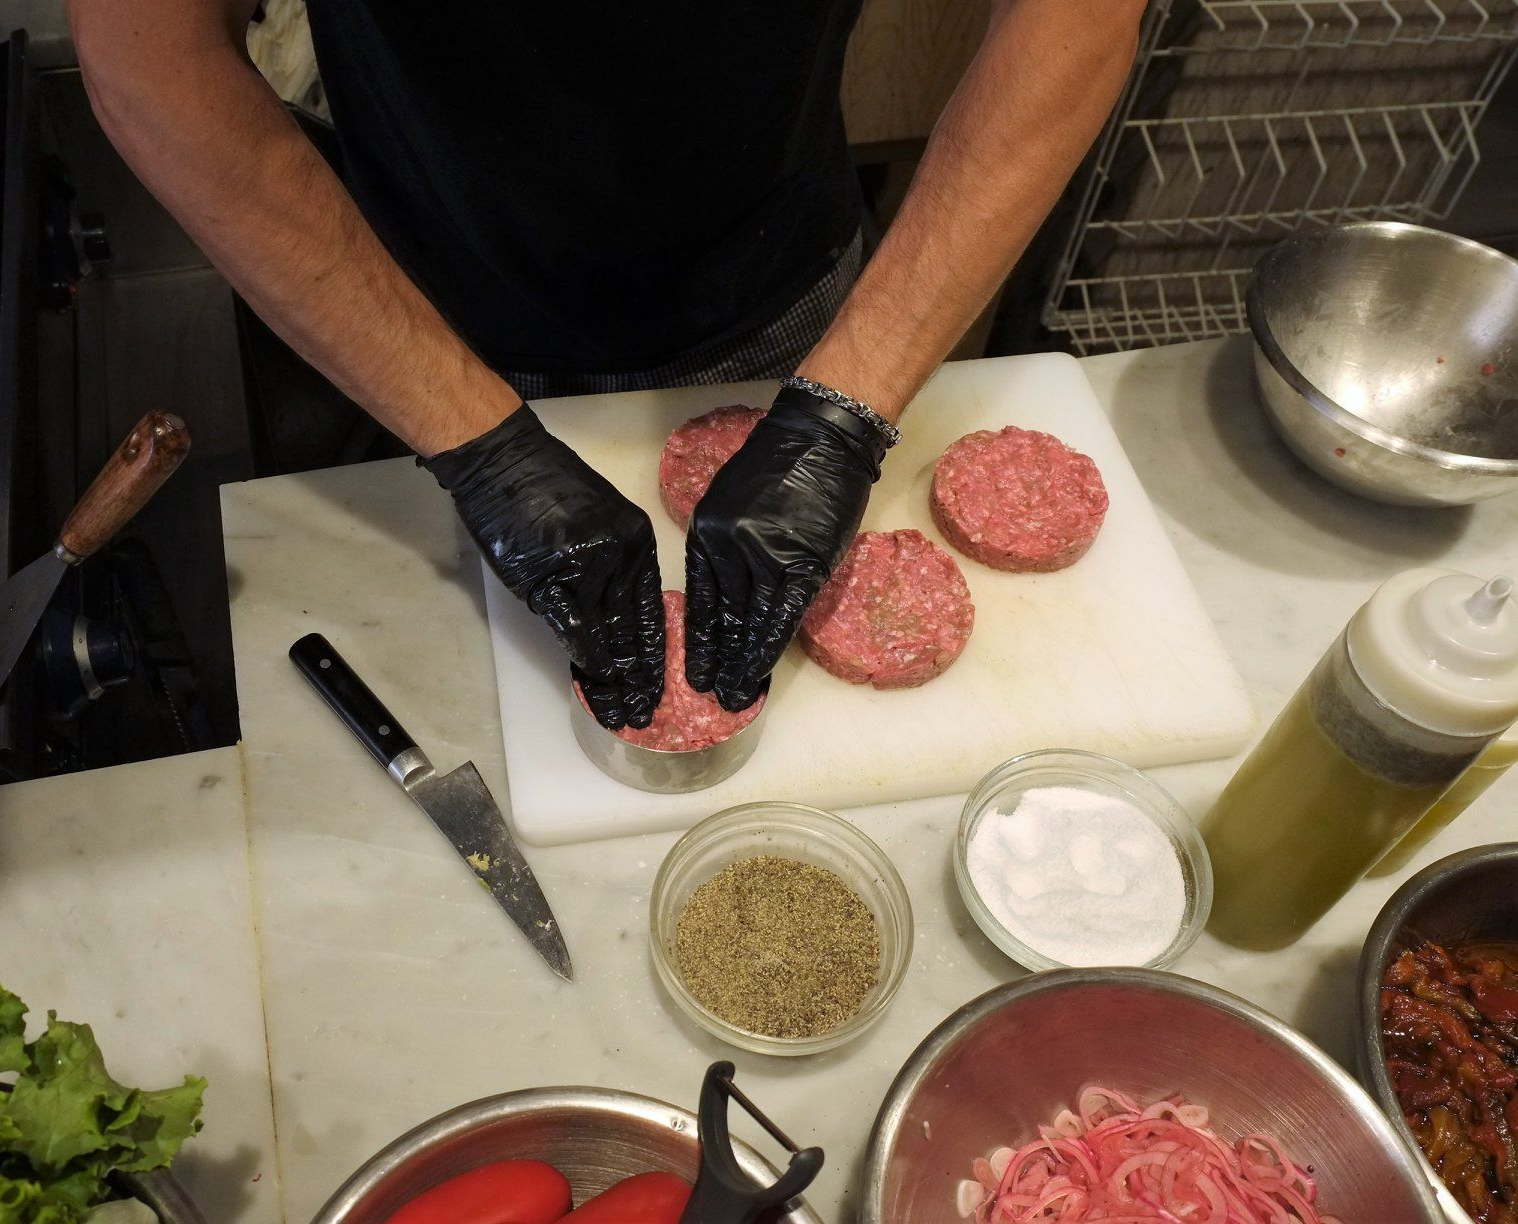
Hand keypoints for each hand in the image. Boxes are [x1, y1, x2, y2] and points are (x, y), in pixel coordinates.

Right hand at [421, 406, 663, 728]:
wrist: (504, 460)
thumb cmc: (543, 486)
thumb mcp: (598, 520)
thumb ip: (611, 567)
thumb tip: (614, 617)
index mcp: (638, 541)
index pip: (651, 607)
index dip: (654, 649)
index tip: (660, 679)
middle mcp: (622, 555)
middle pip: (635, 627)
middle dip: (641, 673)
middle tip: (648, 708)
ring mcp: (590, 568)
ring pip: (610, 633)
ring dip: (616, 677)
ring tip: (624, 710)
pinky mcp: (554, 577)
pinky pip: (576, 627)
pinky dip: (586, 656)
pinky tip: (594, 681)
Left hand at [684, 385, 886, 710]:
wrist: (822, 438)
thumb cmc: (780, 465)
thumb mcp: (732, 502)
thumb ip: (728, 547)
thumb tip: (733, 592)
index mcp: (706, 532)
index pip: (699, 597)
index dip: (699, 637)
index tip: (696, 668)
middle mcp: (728, 545)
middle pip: (723, 614)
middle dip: (718, 658)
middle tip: (713, 694)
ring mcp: (765, 555)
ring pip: (751, 621)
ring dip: (744, 662)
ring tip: (736, 694)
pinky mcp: (802, 561)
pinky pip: (782, 614)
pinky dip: (770, 645)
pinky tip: (761, 670)